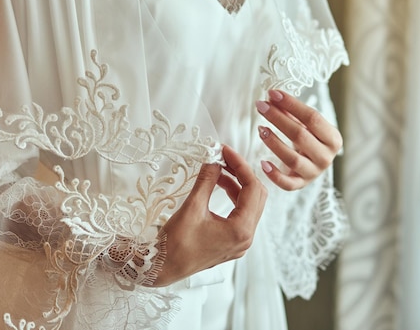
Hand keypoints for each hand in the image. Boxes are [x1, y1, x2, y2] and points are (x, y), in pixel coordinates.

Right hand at [152, 146, 266, 286]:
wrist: (162, 268)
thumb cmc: (175, 244)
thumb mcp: (192, 207)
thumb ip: (206, 181)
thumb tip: (214, 160)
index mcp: (240, 230)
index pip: (252, 188)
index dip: (241, 165)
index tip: (226, 151)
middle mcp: (246, 237)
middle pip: (257, 196)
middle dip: (242, 173)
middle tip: (225, 157)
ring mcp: (240, 241)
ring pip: (250, 204)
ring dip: (238, 184)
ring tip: (220, 169)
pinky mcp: (232, 242)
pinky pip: (241, 214)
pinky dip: (233, 197)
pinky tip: (219, 185)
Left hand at [255, 90, 342, 190]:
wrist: (315, 164)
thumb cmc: (310, 139)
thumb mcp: (306, 125)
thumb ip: (291, 112)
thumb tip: (272, 97)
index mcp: (333, 139)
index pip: (312, 118)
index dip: (292, 104)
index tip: (273, 94)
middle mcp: (326, 157)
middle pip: (300, 135)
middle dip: (278, 118)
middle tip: (261, 106)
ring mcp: (314, 173)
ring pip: (292, 159)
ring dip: (273, 142)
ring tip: (261, 129)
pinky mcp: (301, 185)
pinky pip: (287, 184)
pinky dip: (274, 175)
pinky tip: (263, 163)